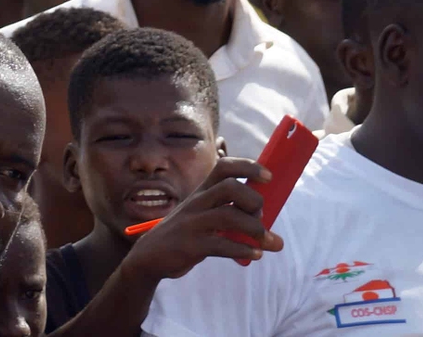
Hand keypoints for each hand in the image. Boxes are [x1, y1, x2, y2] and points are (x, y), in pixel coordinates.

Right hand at [121, 157, 284, 282]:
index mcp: (201, 191)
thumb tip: (273, 233)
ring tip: (265, 241)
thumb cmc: (185, 233)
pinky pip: (222, 244)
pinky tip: (255, 254)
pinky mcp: (191, 245)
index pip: (224, 167)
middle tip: (260, 216)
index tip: (268, 176)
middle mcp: (197, 202)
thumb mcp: (202, 215)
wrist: (150, 256)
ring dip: (255, 229)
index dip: (248, 167)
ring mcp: (193, 223)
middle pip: (230, 187)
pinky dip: (243, 249)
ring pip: (229, 216)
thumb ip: (231, 216)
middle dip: (253, 200)